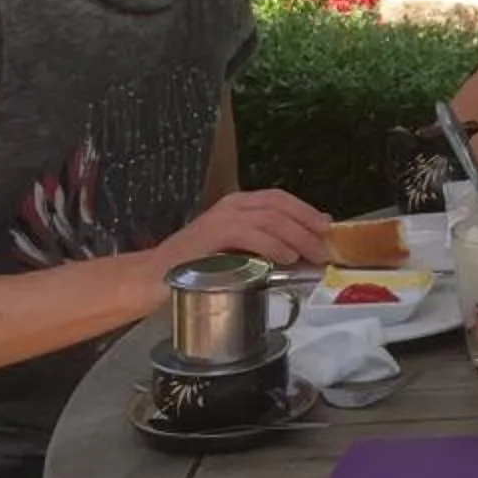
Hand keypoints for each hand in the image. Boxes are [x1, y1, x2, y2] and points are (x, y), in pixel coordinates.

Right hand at [156, 188, 332, 270]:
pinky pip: (251, 233)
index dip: (306, 211)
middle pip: (280, 204)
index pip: (280, 199)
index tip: (327, 227)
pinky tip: (286, 257)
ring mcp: (220, 217)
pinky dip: (273, 244)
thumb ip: (263, 245)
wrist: (150, 279)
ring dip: (297, 236)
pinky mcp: (211, 234)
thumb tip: (302, 249)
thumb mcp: (235, 252)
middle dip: (307, 223)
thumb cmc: (194, 268)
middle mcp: (231, 205)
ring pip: (270, 218)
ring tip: (312, 254)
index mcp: (237, 205)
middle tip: (325, 246)